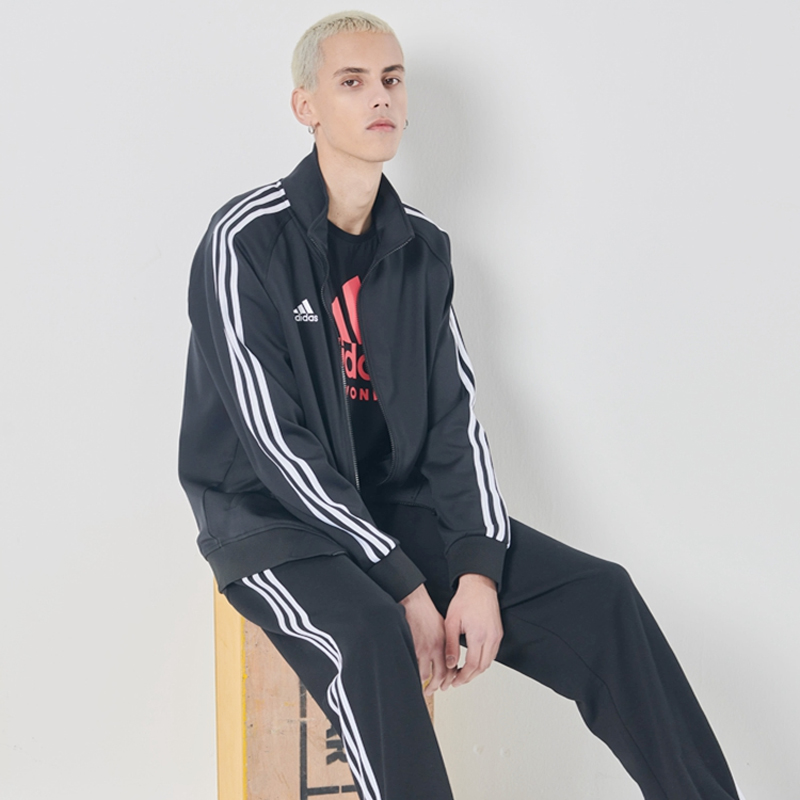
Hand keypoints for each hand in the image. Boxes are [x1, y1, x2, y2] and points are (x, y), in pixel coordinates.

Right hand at [399, 583, 452, 695]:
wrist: (414, 602)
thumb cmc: (426, 612)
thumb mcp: (443, 627)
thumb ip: (446, 643)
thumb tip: (448, 656)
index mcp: (445, 643)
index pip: (450, 668)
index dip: (448, 680)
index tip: (445, 685)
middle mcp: (436, 648)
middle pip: (439, 675)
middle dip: (435, 686)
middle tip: (431, 691)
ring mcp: (423, 649)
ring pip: (425, 674)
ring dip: (423, 682)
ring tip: (421, 686)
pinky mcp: (412, 647)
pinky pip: (413, 666)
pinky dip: (412, 673)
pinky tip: (411, 675)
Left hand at [442, 573, 502, 689]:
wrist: (479, 586)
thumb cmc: (465, 599)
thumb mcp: (451, 622)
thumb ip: (451, 645)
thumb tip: (450, 663)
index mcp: (478, 635)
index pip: (472, 665)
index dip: (462, 677)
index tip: (454, 681)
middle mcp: (490, 638)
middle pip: (482, 667)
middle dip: (469, 677)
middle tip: (457, 681)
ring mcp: (496, 636)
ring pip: (489, 662)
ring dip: (476, 671)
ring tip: (463, 674)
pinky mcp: (498, 633)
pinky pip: (492, 654)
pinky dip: (483, 662)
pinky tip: (473, 662)